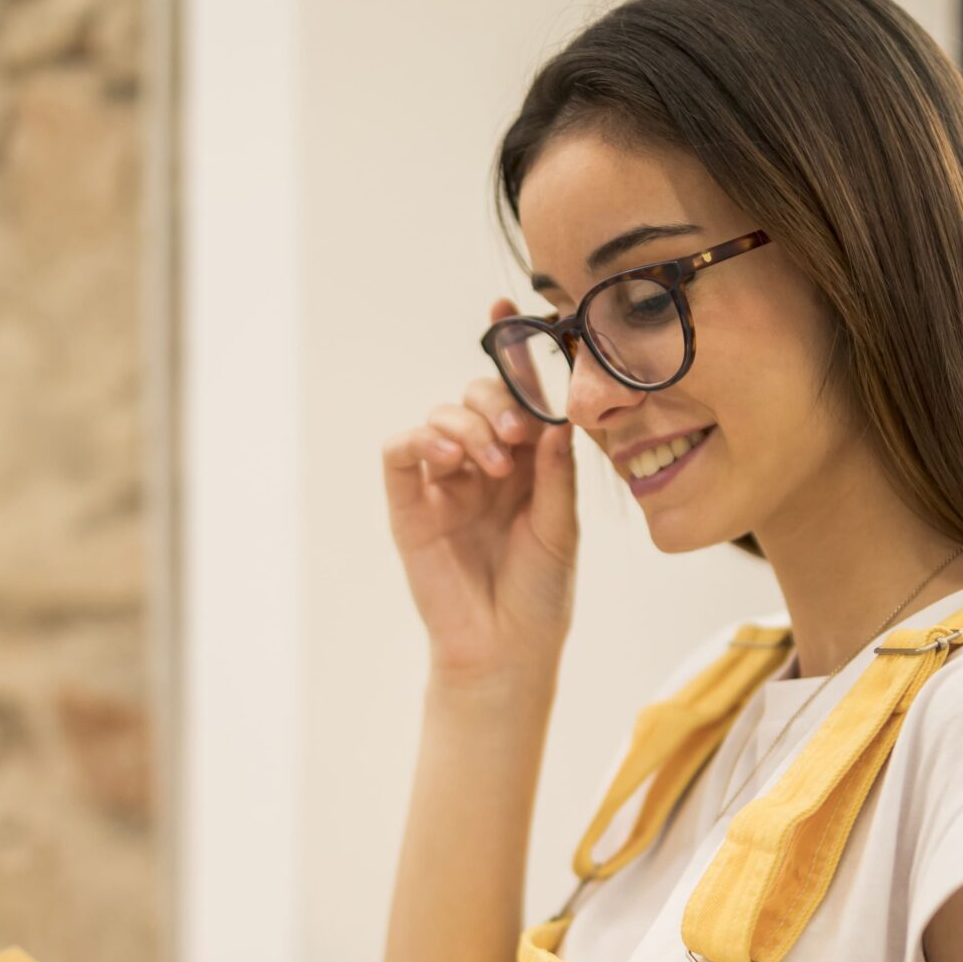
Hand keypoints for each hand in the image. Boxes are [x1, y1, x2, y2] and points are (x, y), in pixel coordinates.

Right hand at [379, 298, 579, 685]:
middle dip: (495, 400)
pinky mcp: (409, 504)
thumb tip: (559, 417)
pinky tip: (448, 454)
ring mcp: (443, 482)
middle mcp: (483, 464)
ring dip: (466, 424)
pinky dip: (421, 438)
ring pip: (440, 416)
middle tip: (515, 434)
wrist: (506, 651)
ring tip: (492, 461)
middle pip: (476, 396)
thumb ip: (557, 472)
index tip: (508, 309)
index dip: (512, 353)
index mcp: (525, 463)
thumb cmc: (540, 595)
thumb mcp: (561, 527)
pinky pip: (401, 451)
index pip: (517, 396)